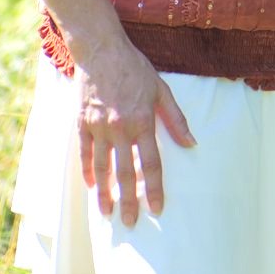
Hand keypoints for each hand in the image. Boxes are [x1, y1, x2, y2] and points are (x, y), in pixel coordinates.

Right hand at [71, 42, 196, 225]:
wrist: (101, 50)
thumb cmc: (135, 69)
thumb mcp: (162, 90)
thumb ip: (176, 119)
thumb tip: (192, 144)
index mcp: (143, 121)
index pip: (151, 163)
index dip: (155, 188)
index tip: (157, 209)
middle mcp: (120, 128)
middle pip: (126, 172)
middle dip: (128, 200)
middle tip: (129, 223)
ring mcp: (98, 127)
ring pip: (102, 167)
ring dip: (105, 193)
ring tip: (106, 213)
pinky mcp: (82, 123)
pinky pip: (84, 153)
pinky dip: (87, 171)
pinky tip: (91, 187)